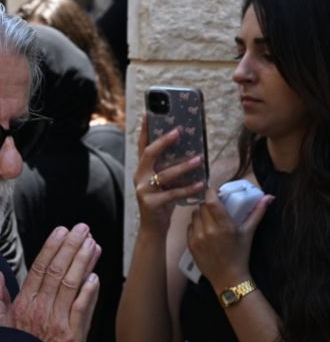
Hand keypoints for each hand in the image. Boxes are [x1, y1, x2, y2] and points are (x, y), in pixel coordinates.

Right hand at [0, 224, 100, 341]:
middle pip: (56, 271)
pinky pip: (81, 311)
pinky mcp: (72, 338)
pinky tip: (95, 277)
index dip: (51, 248)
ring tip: (92, 244)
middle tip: (82, 229)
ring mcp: (57, 323)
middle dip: (71, 247)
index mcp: (24, 304)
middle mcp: (40, 310)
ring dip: (83, 262)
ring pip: (70, 285)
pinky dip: (88, 293)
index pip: (38, 269)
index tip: (61, 231)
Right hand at [134, 115, 204, 231]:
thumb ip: (169, 167)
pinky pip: (173, 194)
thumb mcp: (163, 182)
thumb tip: (190, 149)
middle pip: (149, 154)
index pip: (142, 145)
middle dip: (164, 141)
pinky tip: (201, 184)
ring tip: (199, 159)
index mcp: (142, 169)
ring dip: (183, 166)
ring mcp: (144, 190)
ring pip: (164, 174)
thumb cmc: (162, 201)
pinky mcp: (151, 203)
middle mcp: (140, 177)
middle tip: (179, 131)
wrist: (153, 228)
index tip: (149, 113)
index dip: (145, 129)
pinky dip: (188, 188)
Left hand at [187, 188, 272, 287]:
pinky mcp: (190, 244)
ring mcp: (197, 238)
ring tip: (210, 219)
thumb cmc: (240, 254)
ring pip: (194, 215)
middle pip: (202, 206)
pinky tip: (204, 230)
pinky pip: (189, 226)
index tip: (214, 190)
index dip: (210, 192)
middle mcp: (208, 230)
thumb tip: (269, 197)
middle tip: (215, 206)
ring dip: (201, 214)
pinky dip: (196, 225)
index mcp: (224, 226)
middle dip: (208, 204)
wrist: (228, 277)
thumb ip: (257, 212)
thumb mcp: (248, 232)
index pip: (211, 201)